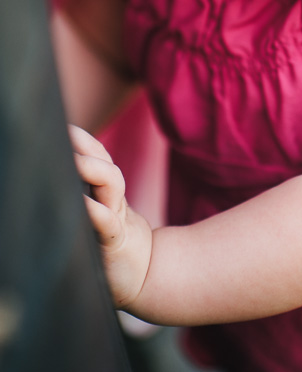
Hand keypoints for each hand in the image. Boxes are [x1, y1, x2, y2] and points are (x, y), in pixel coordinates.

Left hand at [70, 125, 153, 311]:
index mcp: (107, 193)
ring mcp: (117, 219)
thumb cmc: (113, 247)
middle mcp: (113, 200)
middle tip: (65, 132)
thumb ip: (86, 198)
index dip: (83, 139)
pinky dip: (96, 212)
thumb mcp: (100, 217)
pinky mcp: (116, 243)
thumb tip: (56, 178)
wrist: (146, 276)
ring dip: (94, 170)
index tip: (63, 124)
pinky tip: (83, 205)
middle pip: (106, 162)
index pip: (98, 157)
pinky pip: (107, 223)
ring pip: (112, 184)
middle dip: (88, 145)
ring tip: (75, 161)